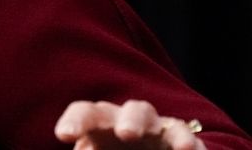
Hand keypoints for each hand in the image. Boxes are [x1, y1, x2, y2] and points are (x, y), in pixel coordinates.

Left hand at [54, 99, 205, 149]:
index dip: (75, 120)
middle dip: (130, 120)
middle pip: (129, 109)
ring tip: (162, 141)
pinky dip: (188, 142)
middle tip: (126, 134)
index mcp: (100, 123)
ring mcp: (156, 128)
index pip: (85, 112)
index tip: (64, 136)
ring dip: (161, 129)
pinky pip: (184, 136)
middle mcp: (128, 119)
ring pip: (158, 118)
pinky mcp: (179, 139)